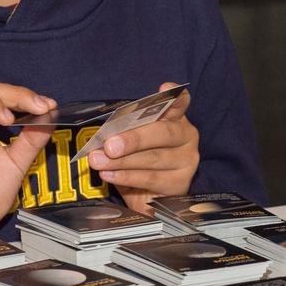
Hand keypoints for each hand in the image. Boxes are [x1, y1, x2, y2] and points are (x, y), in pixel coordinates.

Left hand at [86, 83, 199, 213]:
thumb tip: (104, 136)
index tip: (164, 88)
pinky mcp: (181, 184)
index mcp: (175, 119)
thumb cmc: (137, 163)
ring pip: (154, 158)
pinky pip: (150, 179)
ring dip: (122, 161)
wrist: (146, 198)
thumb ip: (123, 133)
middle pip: (164, 133)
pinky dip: (126, 177)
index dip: (174, 95)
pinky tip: (108, 174)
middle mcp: (186, 137)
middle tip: (110, 145)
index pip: (180, 102)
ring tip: (99, 161)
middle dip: (134, 138)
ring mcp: (186, 160)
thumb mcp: (130, 142)